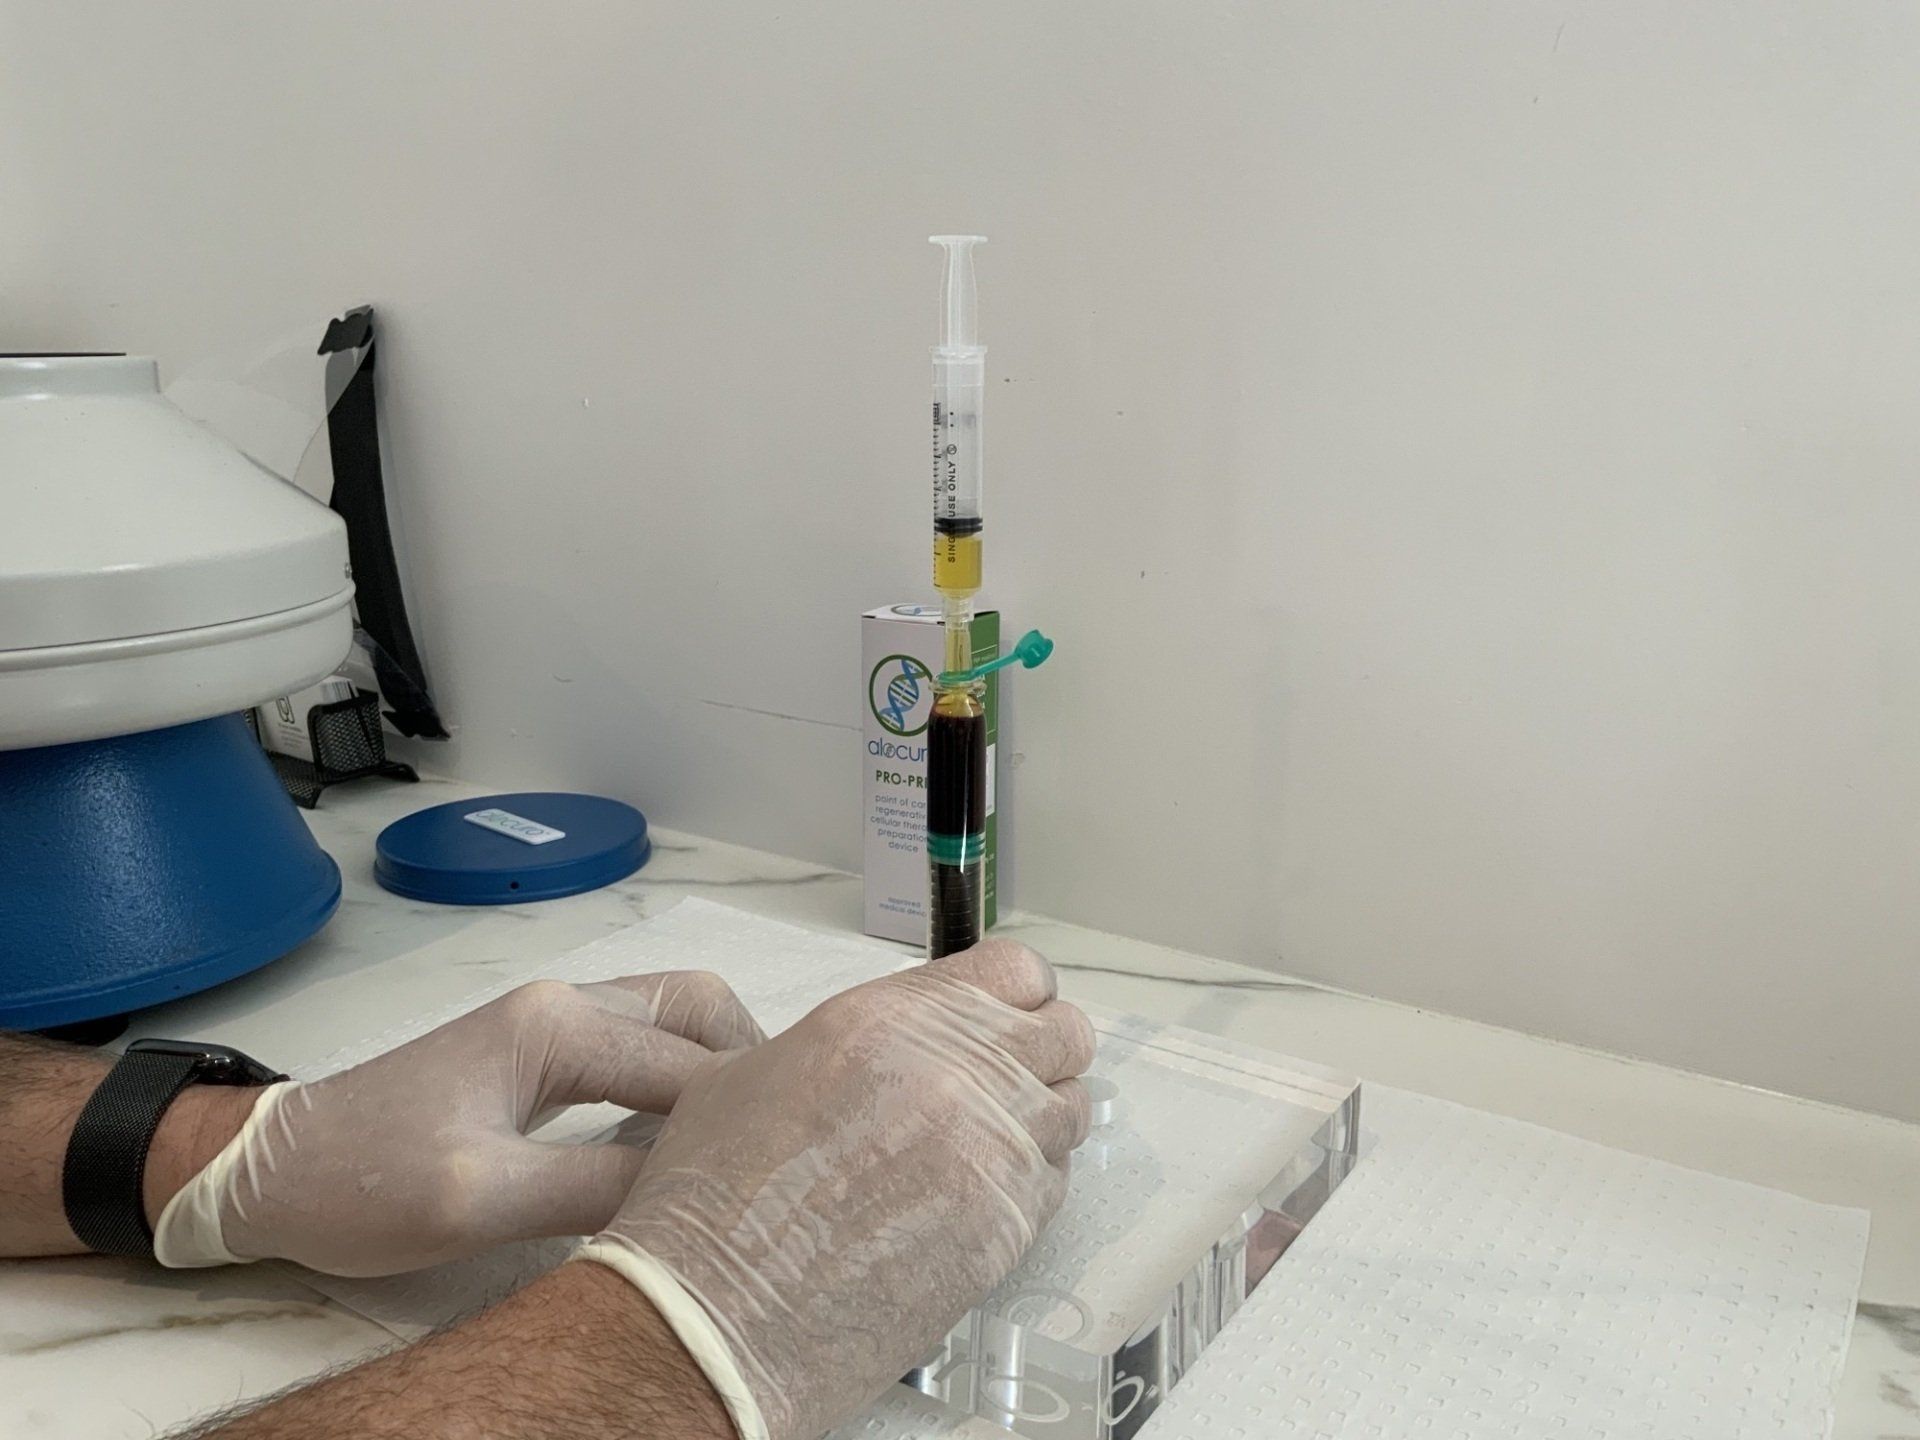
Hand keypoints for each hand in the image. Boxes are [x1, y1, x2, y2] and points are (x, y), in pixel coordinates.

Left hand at [153, 972, 763, 1275]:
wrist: (273, 1170)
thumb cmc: (365, 1183)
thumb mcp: (480, 1200)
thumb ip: (595, 1187)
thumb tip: (696, 1192)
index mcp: (557, 1026)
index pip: (690, 1062)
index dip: (746, 1113)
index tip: (792, 1165)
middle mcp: (566, 1005)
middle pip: (697, 1008)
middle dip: (753, 1066)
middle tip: (783, 1143)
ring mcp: (552, 1023)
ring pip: (673, 1019)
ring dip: (719, 1069)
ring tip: (747, 1143)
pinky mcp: (539, 1053)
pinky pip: (639, 1047)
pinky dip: (682, 1080)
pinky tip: (689, 1141)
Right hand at [578, 939, 1095, 1439]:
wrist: (717, 1313)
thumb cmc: (714, 1197)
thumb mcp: (756, 1069)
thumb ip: (848, 1042)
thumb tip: (887, 1050)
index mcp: (893, 1018)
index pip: (1017, 970)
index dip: (1014, 995)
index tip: (1001, 1017)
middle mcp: (959, 1071)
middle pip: (1065, 1035)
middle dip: (1040, 1054)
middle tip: (1000, 1083)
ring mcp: (994, 1151)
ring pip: (1071, 1110)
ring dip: (1037, 1122)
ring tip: (981, 1149)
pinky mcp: (1009, 1227)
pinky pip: (1054, 1185)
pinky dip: (1028, 1186)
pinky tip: (970, 1203)